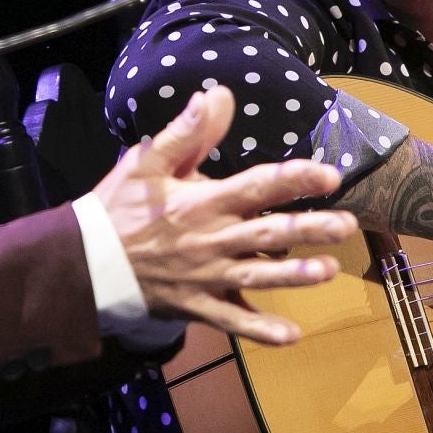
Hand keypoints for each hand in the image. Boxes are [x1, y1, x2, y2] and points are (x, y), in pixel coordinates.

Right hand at [93, 86, 355, 344]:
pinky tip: (293, 336)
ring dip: (294, 276)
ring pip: (258, 277)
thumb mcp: (146, 162)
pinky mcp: (198, 306)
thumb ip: (186, 133)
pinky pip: (232, 321)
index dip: (294, 179)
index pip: (257, 186)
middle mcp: (212, 240)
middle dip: (310, 229)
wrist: (85, 263)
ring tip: (329, 272)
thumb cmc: (118, 208)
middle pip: (268, 233)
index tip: (328, 175)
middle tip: (347, 225)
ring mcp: (207, 277)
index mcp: (202, 202)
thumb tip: (217, 96)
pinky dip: (260, 331)